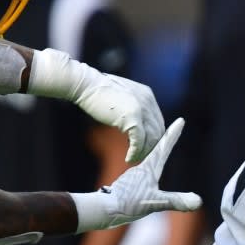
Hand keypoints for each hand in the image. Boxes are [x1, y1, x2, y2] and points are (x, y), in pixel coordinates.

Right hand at [26, 48, 164, 161]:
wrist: (87, 84)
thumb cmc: (98, 91)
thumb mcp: (121, 97)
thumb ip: (130, 107)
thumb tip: (130, 122)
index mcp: (147, 95)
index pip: (157, 121)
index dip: (153, 137)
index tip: (144, 147)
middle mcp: (148, 102)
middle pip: (158, 131)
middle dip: (151, 147)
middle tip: (140, 157)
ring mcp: (142, 109)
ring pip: (151, 138)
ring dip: (143, 152)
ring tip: (133, 160)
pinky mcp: (133, 117)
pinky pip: (139, 141)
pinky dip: (135, 153)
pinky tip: (128, 159)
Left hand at [71, 119, 201, 231]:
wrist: (102, 209)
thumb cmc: (127, 204)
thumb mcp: (155, 203)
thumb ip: (176, 201)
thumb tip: (198, 201)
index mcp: (149, 169)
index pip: (164, 148)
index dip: (173, 134)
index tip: (181, 119)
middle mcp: (140, 170)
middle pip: (156, 151)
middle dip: (166, 141)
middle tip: (173, 128)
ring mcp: (132, 178)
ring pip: (147, 163)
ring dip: (155, 155)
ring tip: (160, 149)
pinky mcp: (126, 186)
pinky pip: (140, 175)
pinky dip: (146, 171)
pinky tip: (143, 179)